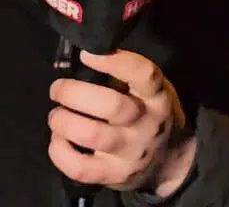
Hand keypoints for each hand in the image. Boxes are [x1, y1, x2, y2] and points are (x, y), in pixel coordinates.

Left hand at [48, 50, 196, 197]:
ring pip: (91, 135)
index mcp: (158, 97)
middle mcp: (147, 124)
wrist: (170, 160)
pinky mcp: (114, 175)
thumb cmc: (152, 116)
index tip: (87, 54)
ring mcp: (131, 152)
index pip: (143, 75)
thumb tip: (87, 57)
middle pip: (112, 105)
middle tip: (58, 89)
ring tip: (57, 116)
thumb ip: (126, 77)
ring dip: (63, 121)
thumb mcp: (152, 92)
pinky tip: (59, 140)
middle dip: (74, 93)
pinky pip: (79, 166)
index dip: (114, 61)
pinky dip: (59, 151)